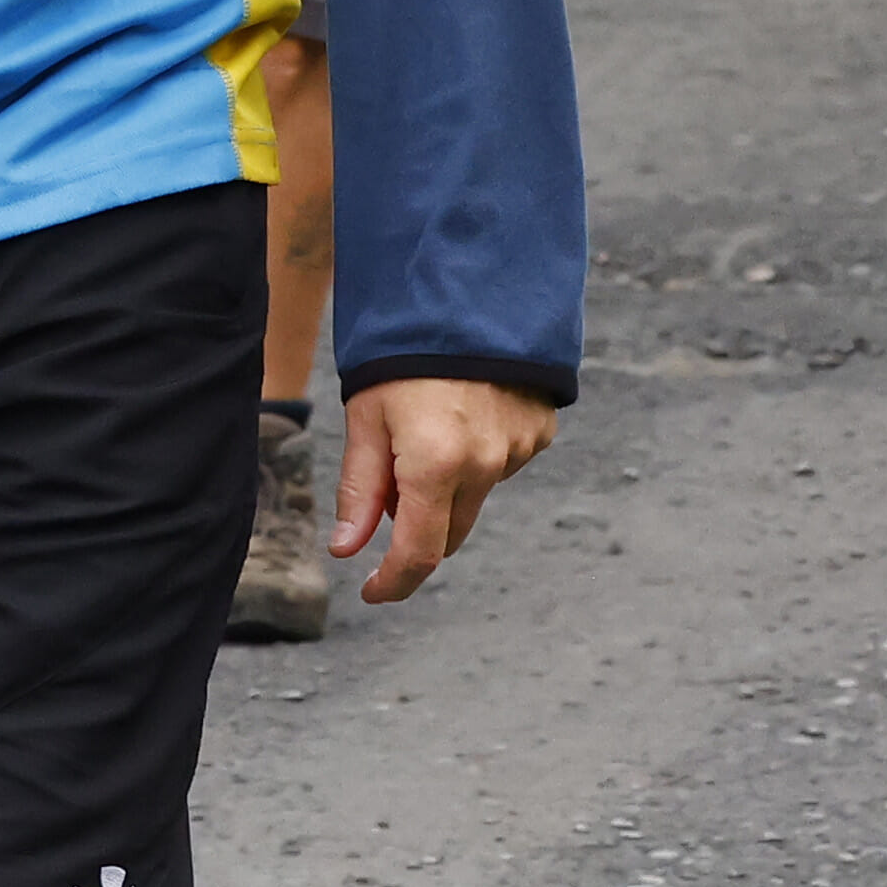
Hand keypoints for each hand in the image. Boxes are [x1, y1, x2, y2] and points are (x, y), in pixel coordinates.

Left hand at [336, 375, 554, 603]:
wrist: (471, 295)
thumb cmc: (404, 353)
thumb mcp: (366, 417)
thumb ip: (360, 488)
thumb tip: (347, 549)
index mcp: (436, 464)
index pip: (419, 552)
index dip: (394, 581)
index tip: (373, 591)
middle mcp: (486, 465)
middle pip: (448, 532)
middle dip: (415, 530)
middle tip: (387, 492)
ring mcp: (519, 449)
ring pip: (474, 496)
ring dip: (446, 487)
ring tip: (423, 428)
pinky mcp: (539, 432)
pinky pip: (500, 464)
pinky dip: (475, 458)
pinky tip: (461, 414)